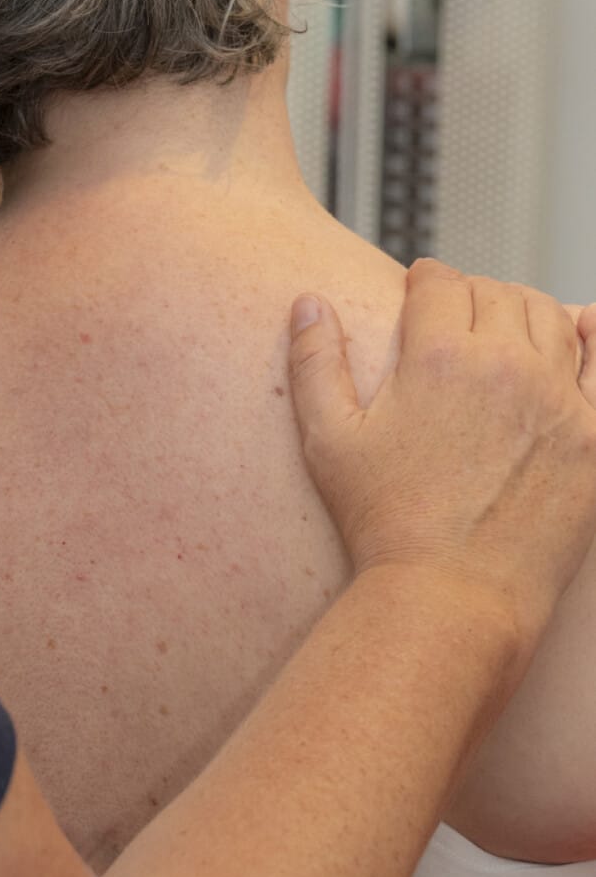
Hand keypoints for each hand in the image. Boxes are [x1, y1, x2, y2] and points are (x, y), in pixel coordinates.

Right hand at [288, 260, 595, 651]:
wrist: (449, 597)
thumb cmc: (384, 525)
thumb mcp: (329, 440)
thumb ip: (315, 361)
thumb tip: (309, 302)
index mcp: (438, 358)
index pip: (441, 282)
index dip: (426, 279)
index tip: (421, 286)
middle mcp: (505, 368)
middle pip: (497, 293)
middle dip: (472, 293)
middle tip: (459, 312)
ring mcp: (558, 401)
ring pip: (551, 318)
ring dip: (525, 311)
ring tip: (508, 326)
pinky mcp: (593, 438)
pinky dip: (593, 340)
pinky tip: (584, 333)